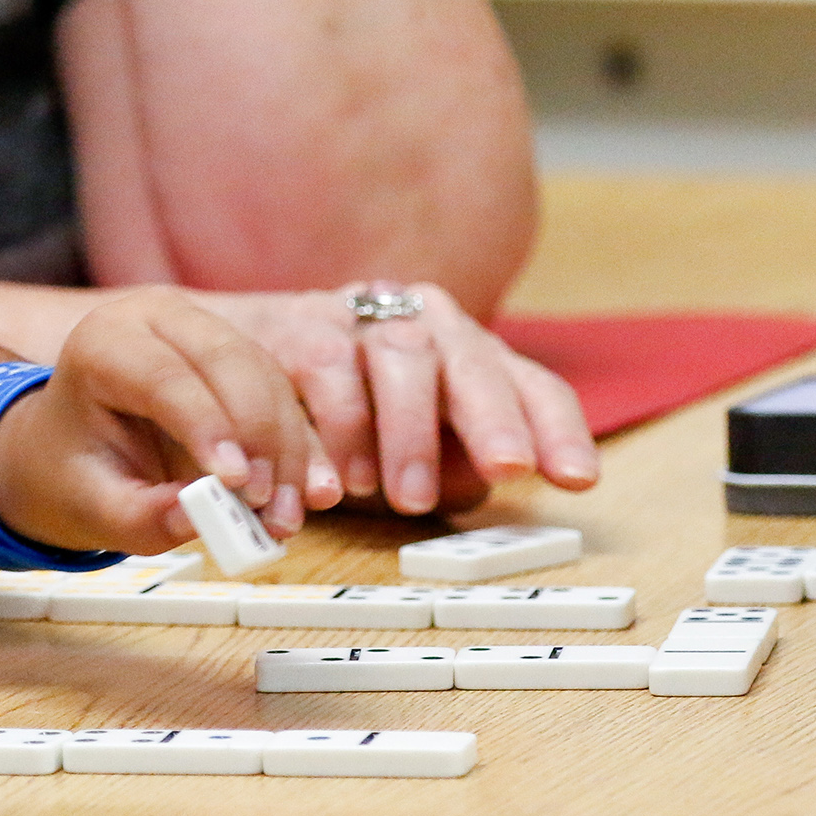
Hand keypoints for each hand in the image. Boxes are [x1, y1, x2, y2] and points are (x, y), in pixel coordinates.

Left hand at [0, 287, 321, 554]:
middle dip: (258, 436)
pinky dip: (298, 451)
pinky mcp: (241, 360)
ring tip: (281, 517)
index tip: (232, 483)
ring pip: (268, 379)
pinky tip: (309, 496)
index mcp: (104, 342)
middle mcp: (160, 321)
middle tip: (262, 503)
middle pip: (229, 362)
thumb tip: (197, 520)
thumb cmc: (74, 468)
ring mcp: (206, 332)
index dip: (205, 425)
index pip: (163, 375)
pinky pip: (284, 398)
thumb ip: (139, 516)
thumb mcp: (90, 504)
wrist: (73, 451)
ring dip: (286, 452)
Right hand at [192, 286, 598, 516]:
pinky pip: (324, 371)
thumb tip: (479, 485)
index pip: (529, 384)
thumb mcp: (412, 446)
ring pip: (402, 358)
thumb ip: (451, 466)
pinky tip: (337, 483)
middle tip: (508, 469)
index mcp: (468, 354)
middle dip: (494, 417)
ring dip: (408, 433)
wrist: (238, 355)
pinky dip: (334, 431)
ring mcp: (363, 317)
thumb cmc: (343, 414)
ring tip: (406, 499)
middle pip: (471, 360)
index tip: (577, 479)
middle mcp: (425, 322)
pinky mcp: (299, 325)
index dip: (557, 430)